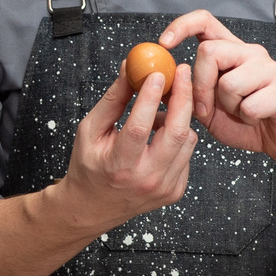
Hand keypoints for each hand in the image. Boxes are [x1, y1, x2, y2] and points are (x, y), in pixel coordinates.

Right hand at [53, 51, 195, 230]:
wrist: (93, 207)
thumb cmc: (88, 166)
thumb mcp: (90, 131)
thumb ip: (112, 100)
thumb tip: (129, 68)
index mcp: (119, 166)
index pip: (140, 128)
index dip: (150, 98)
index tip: (157, 72)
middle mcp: (146, 180)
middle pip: (176, 133)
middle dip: (182, 97)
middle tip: (181, 72)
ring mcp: (164, 188)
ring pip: (188, 140)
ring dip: (178, 117)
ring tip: (159, 111)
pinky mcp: (175, 191)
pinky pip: (187, 153)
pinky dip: (178, 137)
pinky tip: (159, 136)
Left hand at [163, 11, 275, 167]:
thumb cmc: (244, 122)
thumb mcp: (207, 108)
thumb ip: (187, 92)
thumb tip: (160, 83)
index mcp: (230, 51)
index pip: (204, 21)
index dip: (181, 26)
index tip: (164, 43)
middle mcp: (250, 53)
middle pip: (209, 51)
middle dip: (200, 86)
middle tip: (207, 109)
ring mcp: (269, 68)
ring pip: (229, 82)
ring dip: (228, 107)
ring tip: (241, 112)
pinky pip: (250, 105)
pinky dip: (247, 119)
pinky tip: (256, 119)